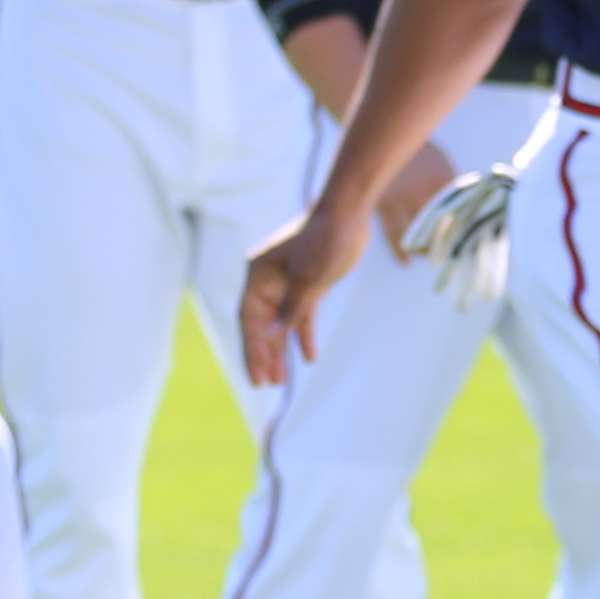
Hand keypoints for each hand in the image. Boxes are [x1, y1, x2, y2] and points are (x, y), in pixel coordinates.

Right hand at [238, 192, 376, 383]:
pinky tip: (308, 357)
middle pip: (262, 325)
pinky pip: (302, 316)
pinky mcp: (309, 285)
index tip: (258, 375)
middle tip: (267, 384)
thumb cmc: (325, 238)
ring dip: (281, 350)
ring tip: (281, 379)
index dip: (253, 349)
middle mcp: (269, 281)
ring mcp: (288, 284)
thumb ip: (290, 310)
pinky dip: (303, 334)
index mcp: (258, 276)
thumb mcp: (308, 278)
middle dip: (265, 355)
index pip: (250, 319)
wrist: (349, 214)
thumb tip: (269, 339)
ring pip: (281, 324)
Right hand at [375, 137, 462, 252]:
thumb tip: (467, 217)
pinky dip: (399, 252)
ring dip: (422, 252)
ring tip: (430, 259)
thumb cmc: (423, 155)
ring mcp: (399, 198)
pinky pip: (391, 234)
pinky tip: (407, 262)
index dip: (461, 232)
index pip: (455, 213)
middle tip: (451, 257)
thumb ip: (452, 189)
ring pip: (413, 235)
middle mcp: (419, 190)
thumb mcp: (441, 165)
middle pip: (436, 228)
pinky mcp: (382, 205)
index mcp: (440, 178)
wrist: (385, 136)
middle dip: (444, 245)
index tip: (469, 245)